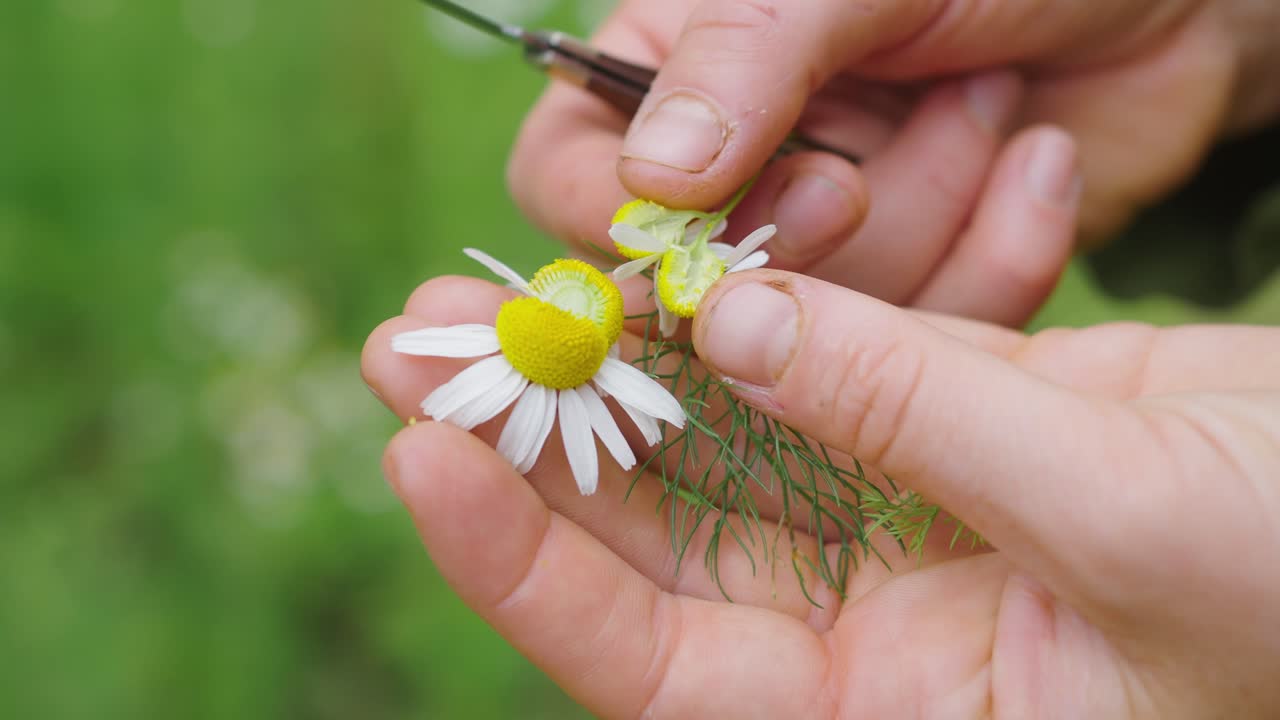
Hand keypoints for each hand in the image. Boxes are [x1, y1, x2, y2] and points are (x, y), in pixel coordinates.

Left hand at [365, 272, 1279, 717]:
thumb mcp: (1122, 521)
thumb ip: (923, 417)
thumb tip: (735, 326)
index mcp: (882, 716)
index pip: (652, 663)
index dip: (530, 568)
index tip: (430, 454)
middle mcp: (859, 629)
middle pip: (653, 533)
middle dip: (540, 432)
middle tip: (425, 338)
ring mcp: (890, 513)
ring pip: (717, 433)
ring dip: (615, 353)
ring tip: (493, 282)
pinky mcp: (932, 420)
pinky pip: (818, 356)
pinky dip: (759, 299)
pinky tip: (667, 251)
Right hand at [508, 0, 1279, 323]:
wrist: (1168, 2)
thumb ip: (743, 60)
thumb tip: (646, 183)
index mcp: (675, 75)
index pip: (567, 177)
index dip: (622, 225)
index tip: (714, 214)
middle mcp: (736, 173)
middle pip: (691, 286)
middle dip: (801, 240)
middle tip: (855, 179)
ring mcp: (829, 251)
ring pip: (812, 329)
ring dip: (921, 220)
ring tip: (983, 107)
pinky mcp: (921, 304)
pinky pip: (925, 349)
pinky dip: (996, 257)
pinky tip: (1034, 163)